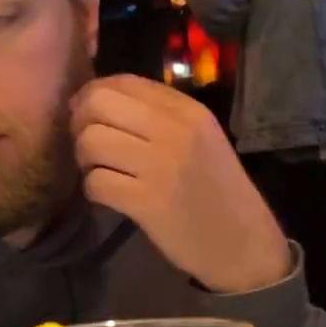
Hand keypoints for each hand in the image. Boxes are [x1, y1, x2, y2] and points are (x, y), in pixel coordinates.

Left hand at [71, 76, 290, 294]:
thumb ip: (161, 115)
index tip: (92, 116)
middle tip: (91, 146)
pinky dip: (94, 190)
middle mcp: (174, 131)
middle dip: (81, 123)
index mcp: (189, 111)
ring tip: (101, 171)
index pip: (123, 81)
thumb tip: (100, 100)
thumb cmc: (219, 192)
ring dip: (85, 158)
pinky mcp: (147, 203)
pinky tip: (110, 196)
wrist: (244, 246)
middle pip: (98, 104)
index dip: (94, 95)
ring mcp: (160, 167)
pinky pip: (96, 182)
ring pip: (91, 142)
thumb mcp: (202, 140)